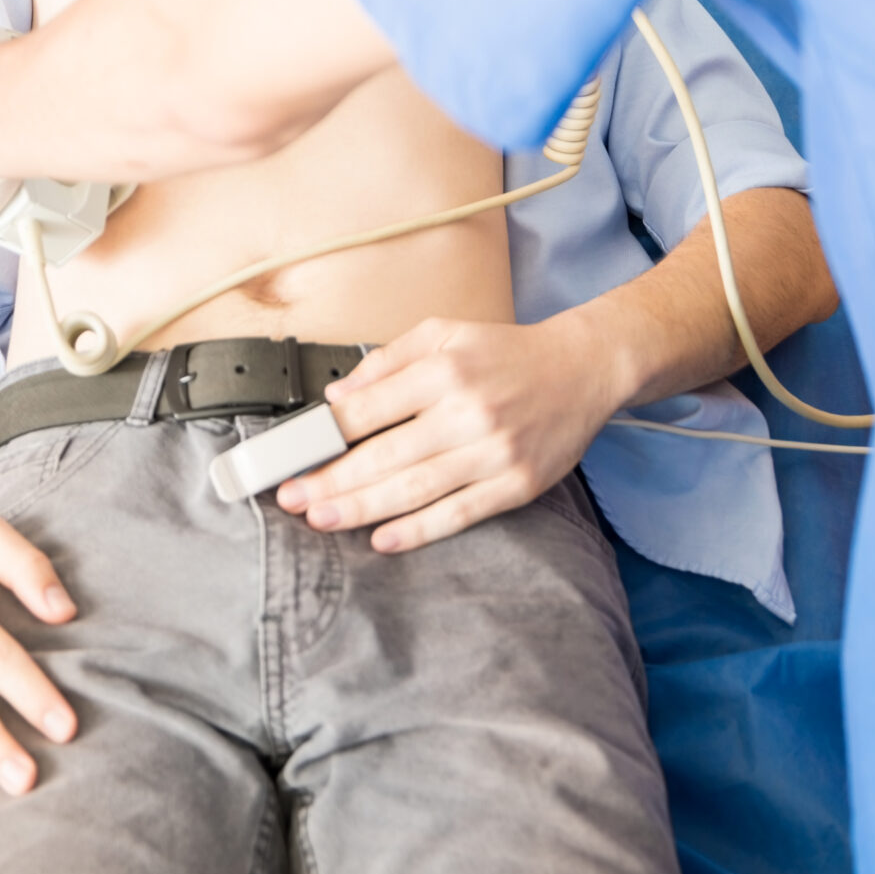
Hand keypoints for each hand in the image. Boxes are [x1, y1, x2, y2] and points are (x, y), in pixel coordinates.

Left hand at [276, 306, 621, 552]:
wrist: (581, 369)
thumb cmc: (504, 353)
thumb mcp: (444, 333)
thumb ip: (388, 360)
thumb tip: (337, 397)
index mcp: (445, 370)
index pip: (370, 409)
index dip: (325, 436)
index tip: (293, 455)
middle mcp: (468, 411)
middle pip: (386, 455)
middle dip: (332, 481)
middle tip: (293, 498)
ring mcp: (494, 452)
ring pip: (416, 489)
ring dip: (362, 509)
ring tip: (322, 520)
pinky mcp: (517, 485)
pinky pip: (460, 513)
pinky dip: (419, 531)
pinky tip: (383, 539)